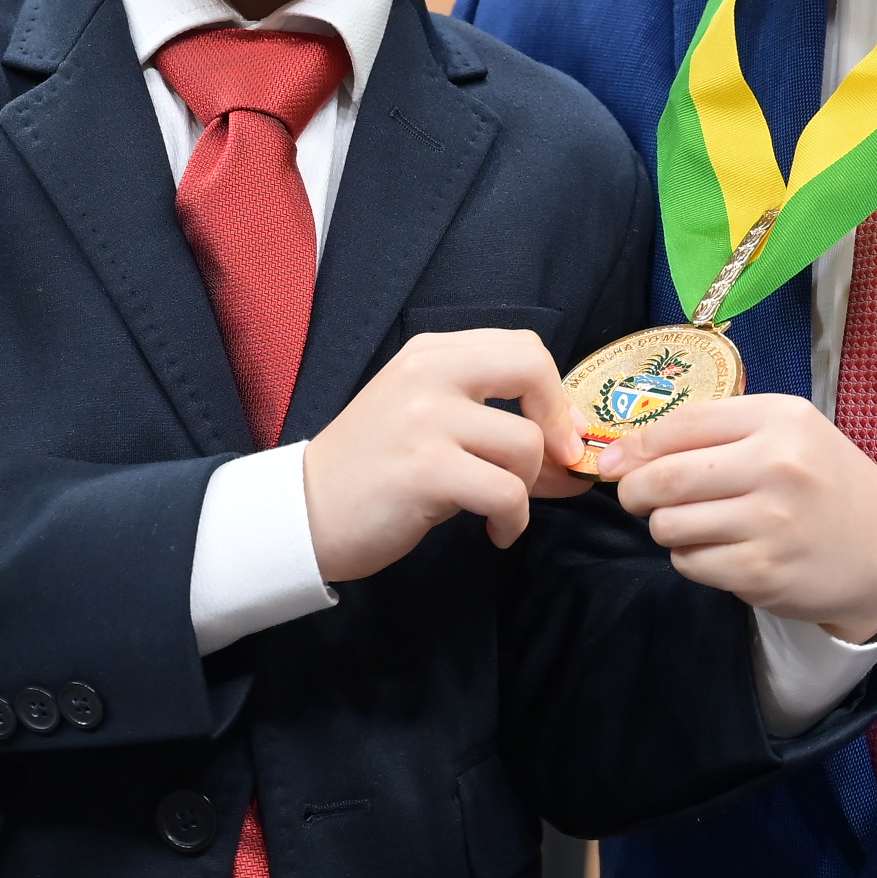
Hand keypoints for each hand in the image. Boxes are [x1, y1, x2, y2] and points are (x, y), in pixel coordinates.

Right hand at [302, 327, 589, 581]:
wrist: (302, 513)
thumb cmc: (372, 469)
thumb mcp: (426, 422)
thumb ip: (490, 420)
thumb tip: (574, 450)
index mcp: (429, 354)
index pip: (522, 346)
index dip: (554, 392)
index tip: (559, 433)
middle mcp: (428, 374)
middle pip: (532, 369)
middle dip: (558, 420)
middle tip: (553, 463)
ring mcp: (426, 419)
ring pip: (525, 443)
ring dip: (528, 487)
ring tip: (502, 508)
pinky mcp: (426, 470)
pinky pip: (507, 492)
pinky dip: (514, 520)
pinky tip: (496, 531)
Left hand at [603, 394, 876, 640]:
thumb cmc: (822, 483)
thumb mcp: (787, 435)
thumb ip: (717, 433)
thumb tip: (625, 453)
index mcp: (780, 419)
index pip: (681, 424)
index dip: (635, 445)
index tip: (613, 461)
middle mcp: (776, 465)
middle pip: (665, 476)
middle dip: (634, 490)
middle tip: (634, 497)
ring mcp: (770, 521)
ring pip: (669, 524)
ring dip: (665, 526)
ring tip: (691, 523)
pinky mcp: (763, 571)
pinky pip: (690, 562)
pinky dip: (690, 557)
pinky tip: (718, 550)